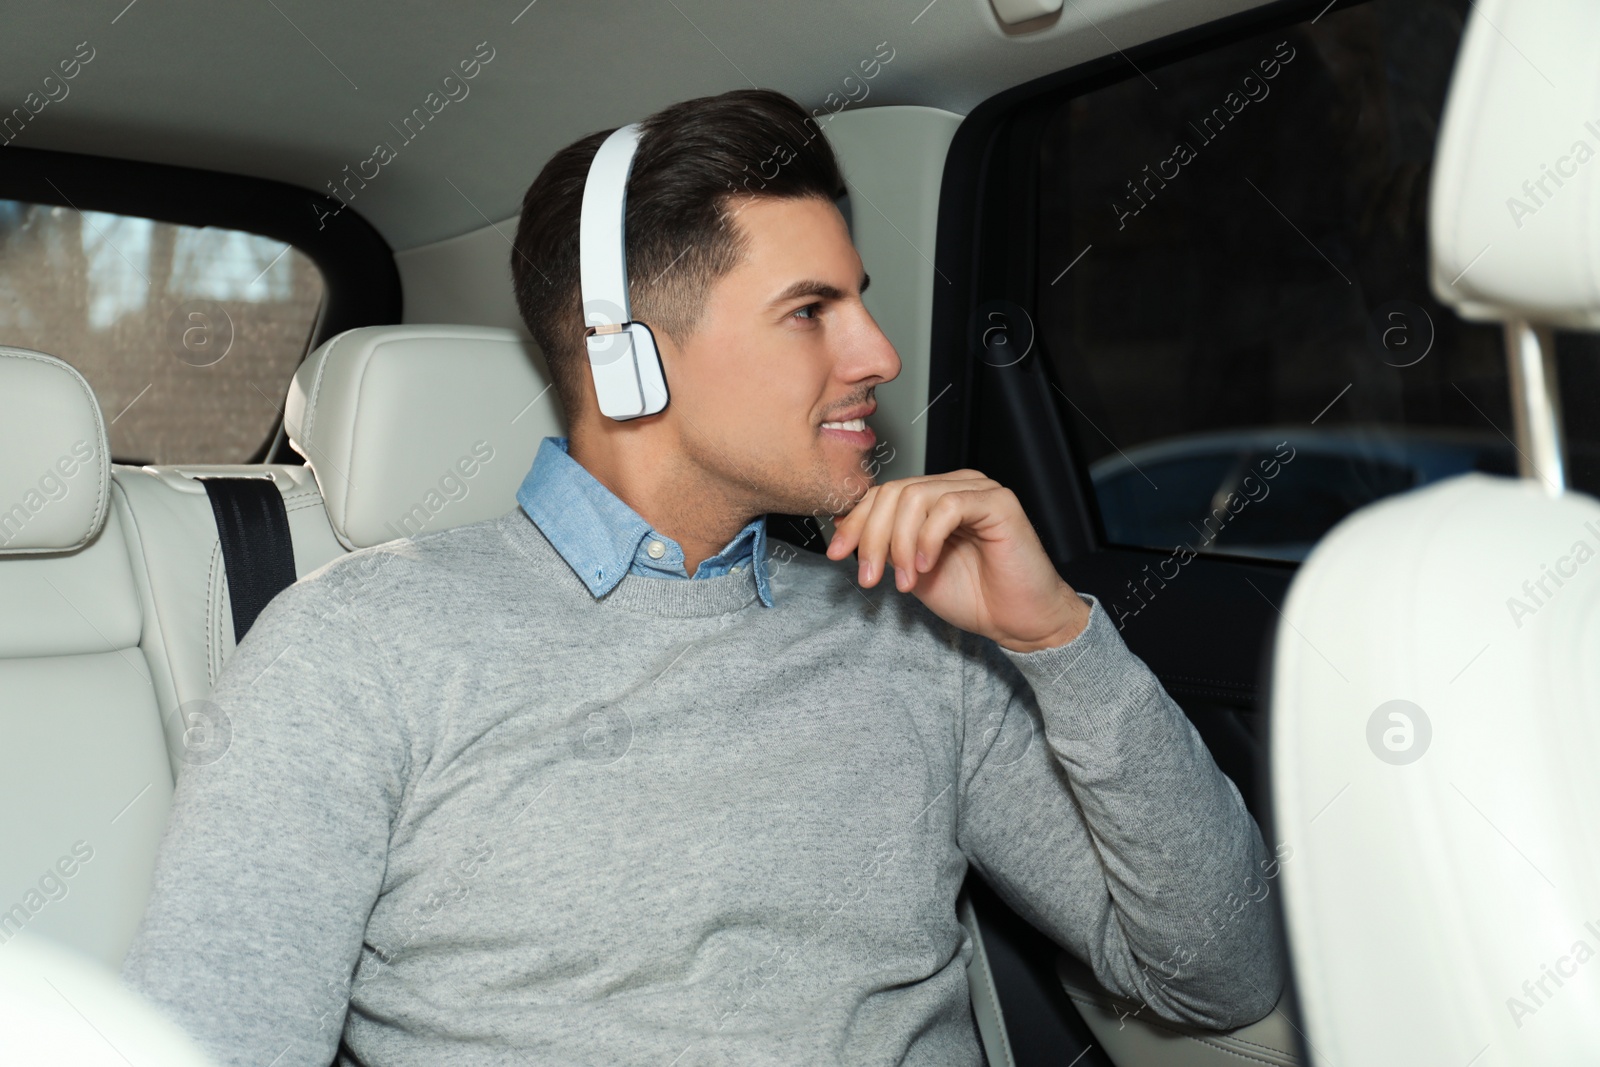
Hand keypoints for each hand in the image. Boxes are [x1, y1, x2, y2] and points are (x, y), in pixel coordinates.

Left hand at [825, 470, 1090, 651]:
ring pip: (914, 497)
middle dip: (872, 537)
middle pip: (893, 492)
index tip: (836, 554)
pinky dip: (927, 538)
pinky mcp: (998, 503)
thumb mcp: (911, 570)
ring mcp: (978, 490)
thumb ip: (884, 545)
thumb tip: (843, 525)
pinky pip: (947, 507)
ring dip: (899, 543)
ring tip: (906, 581)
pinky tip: (926, 566)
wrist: (1019, 622)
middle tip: (870, 578)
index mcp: (934, 498)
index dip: (855, 522)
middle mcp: (955, 486)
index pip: (882, 493)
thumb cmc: (974, 596)